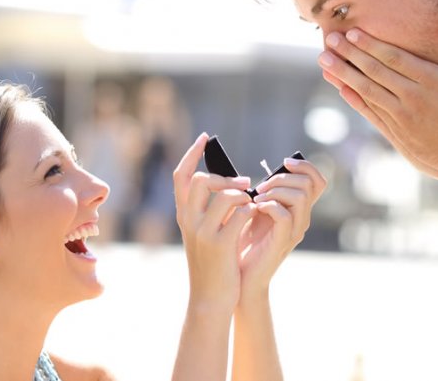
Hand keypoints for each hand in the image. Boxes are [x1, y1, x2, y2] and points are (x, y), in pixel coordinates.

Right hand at [174, 133, 256, 311]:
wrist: (210, 298)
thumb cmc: (213, 264)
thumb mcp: (203, 234)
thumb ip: (210, 211)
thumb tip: (230, 184)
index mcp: (183, 216)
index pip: (181, 176)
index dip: (191, 154)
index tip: (204, 138)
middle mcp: (188, 221)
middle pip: (201, 180)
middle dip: (225, 177)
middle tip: (244, 183)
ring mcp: (203, 233)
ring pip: (226, 195)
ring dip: (244, 196)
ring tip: (252, 204)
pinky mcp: (221, 245)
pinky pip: (242, 213)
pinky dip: (252, 210)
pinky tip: (257, 217)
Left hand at [237, 157, 326, 298]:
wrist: (240, 274)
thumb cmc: (244, 241)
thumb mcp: (257, 210)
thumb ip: (266, 193)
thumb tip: (266, 172)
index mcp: (299, 209)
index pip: (318, 181)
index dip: (305, 166)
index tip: (284, 163)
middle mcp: (302, 219)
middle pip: (308, 184)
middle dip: (281, 178)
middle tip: (260, 187)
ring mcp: (295, 230)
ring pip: (299, 196)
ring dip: (275, 190)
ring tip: (256, 198)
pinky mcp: (283, 241)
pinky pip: (284, 215)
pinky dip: (269, 206)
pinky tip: (254, 208)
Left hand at [318, 20, 437, 180]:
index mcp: (432, 81)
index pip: (394, 58)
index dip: (371, 45)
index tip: (352, 32)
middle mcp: (413, 98)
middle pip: (375, 72)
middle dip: (349, 54)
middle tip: (329, 38)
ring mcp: (403, 118)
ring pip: (367, 92)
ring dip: (343, 74)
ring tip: (324, 60)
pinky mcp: (398, 135)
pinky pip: (371, 114)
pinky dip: (355, 100)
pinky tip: (341, 88)